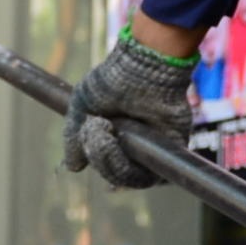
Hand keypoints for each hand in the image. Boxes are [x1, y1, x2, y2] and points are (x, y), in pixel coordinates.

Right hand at [61, 28, 197, 185]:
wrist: (141, 66)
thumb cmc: (113, 80)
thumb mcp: (83, 106)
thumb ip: (75, 136)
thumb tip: (72, 166)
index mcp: (118, 140)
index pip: (107, 166)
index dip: (97, 162)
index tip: (84, 146)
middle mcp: (137, 148)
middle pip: (117, 176)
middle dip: (99, 157)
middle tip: (93, 128)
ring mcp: (155, 149)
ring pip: (132, 178)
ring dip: (109, 161)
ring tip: (103, 128)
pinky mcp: (173, 148)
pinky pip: (153, 173)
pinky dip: (130, 164)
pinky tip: (117, 139)